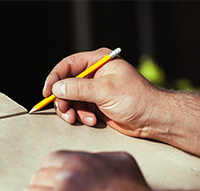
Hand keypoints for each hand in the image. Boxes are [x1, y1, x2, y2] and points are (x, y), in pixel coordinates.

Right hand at [43, 48, 159, 137]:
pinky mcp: (95, 104)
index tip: (47, 92)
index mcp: (98, 62)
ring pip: (70, 99)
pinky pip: (78, 109)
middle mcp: (94, 74)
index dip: (55, 78)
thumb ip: (79, 88)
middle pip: (66, 84)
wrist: (152, 119)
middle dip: (64, 100)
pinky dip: (81, 117)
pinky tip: (92, 121)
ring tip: (84, 120)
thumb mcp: (106, 91)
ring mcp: (94, 90)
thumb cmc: (136, 99)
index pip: (68, 65)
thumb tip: (57, 87)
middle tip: (67, 113)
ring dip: (73, 111)